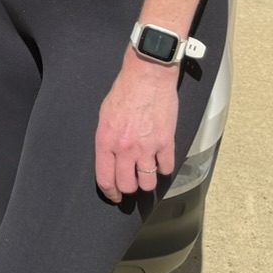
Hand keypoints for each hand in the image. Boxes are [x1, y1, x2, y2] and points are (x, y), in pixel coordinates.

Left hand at [94, 53, 180, 200]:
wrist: (147, 77)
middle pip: (128, 185)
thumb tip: (111, 159)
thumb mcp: (105, 116)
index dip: (110, 192)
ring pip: (148, 182)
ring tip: (146, 174)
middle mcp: (125, 149)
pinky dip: (164, 168)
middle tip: (131, 184)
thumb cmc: (124, 92)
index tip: (114, 196)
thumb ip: (108, 140)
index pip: (105, 179)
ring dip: (147, 181)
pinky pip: (166, 168)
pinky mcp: (166, 143)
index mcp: (106, 141)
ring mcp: (147, 147)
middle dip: (128, 188)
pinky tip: (160, 162)